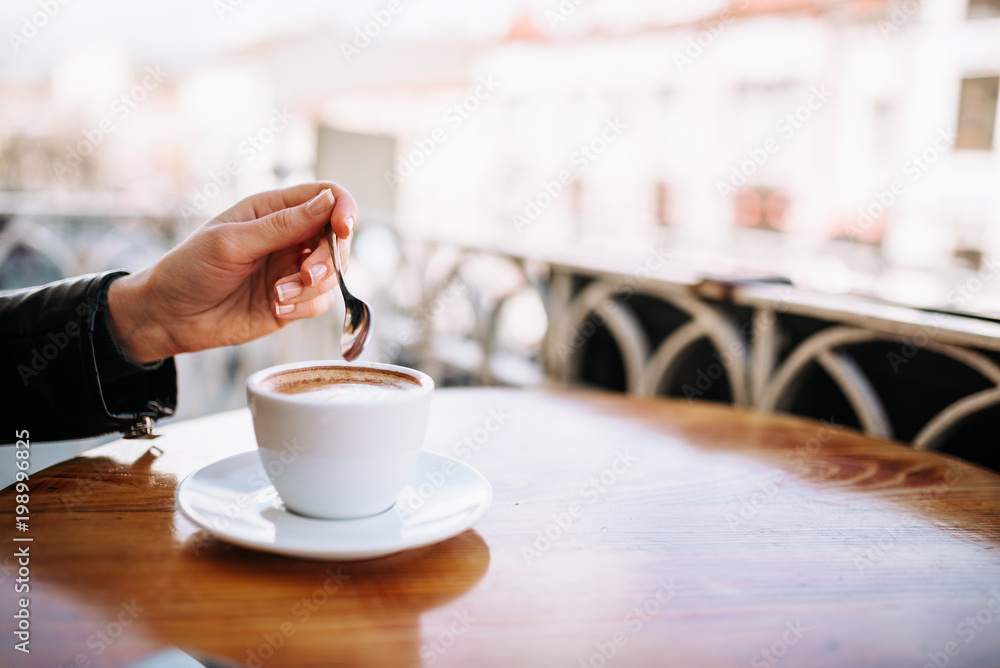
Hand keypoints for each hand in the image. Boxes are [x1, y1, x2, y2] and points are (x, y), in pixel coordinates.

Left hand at [107, 181, 357, 363]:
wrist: (168, 318)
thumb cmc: (189, 270)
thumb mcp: (232, 242)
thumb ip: (283, 225)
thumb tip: (329, 201)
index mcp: (273, 210)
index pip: (326, 196)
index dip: (343, 208)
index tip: (343, 229)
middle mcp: (289, 237)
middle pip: (337, 238)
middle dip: (329, 258)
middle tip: (305, 275)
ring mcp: (292, 270)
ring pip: (334, 273)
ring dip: (313, 287)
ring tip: (278, 297)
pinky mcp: (293, 301)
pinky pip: (321, 302)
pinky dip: (305, 306)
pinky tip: (276, 308)